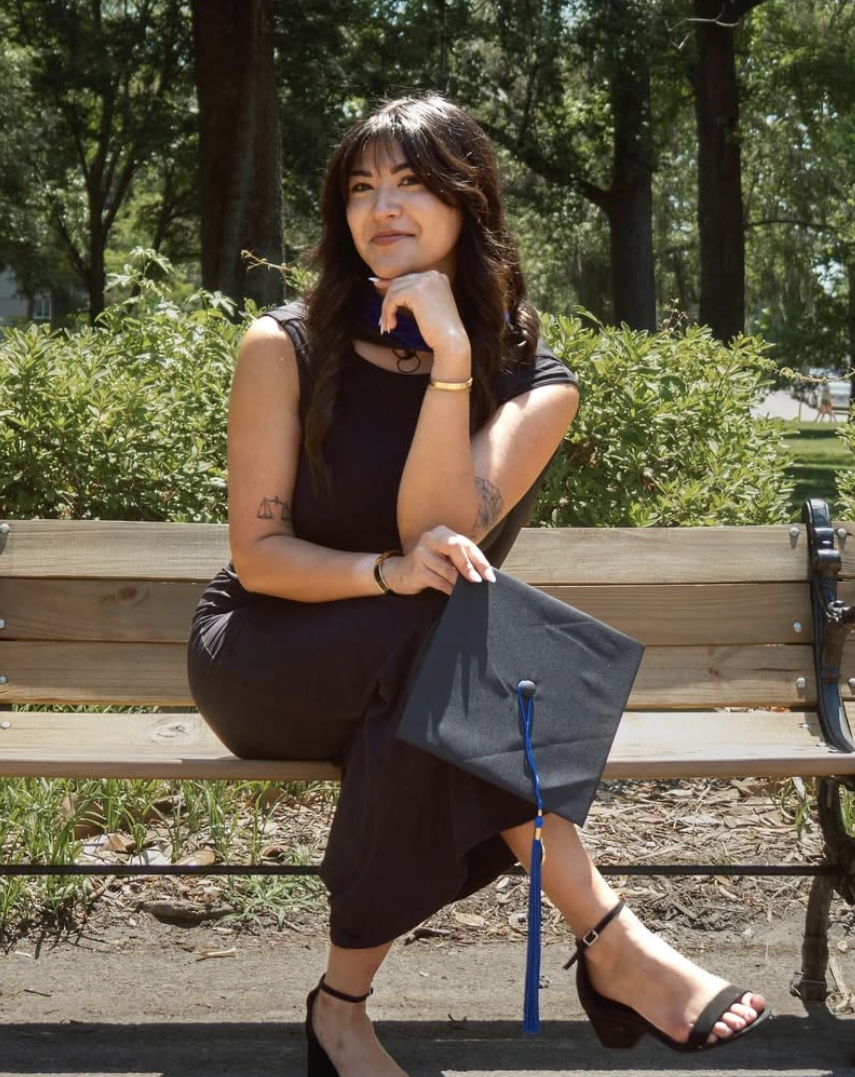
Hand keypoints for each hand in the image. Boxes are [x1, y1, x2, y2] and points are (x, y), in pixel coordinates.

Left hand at [371, 271, 470, 363]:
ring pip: (394, 291)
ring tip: (387, 326)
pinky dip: (388, 312)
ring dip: (387, 310)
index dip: (391, 285)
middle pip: (399, 283)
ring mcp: (425, 281)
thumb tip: (381, 282)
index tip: (376, 286)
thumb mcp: (426, 307)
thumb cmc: (439, 330)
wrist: (451, 341)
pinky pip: (393, 299)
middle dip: (388, 302)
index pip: (408, 278)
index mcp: (437, 277)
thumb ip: (410, 294)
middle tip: (382, 320)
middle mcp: (432, 275)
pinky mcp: (416, 291)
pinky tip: (392, 325)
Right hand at [381, 526, 495, 595]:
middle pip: (455, 548)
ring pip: (447, 568)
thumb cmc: (428, 565)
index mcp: (441, 532)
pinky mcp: (416, 570)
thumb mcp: (445, 556)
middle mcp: (430, 538)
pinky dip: (449, 589)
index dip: (480, 560)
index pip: (465, 544)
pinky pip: (438, 581)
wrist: (399, 573)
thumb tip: (484, 572)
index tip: (489, 575)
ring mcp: (421, 553)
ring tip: (467, 589)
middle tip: (479, 580)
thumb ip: (462, 558)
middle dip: (470, 565)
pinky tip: (454, 593)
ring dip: (460, 581)